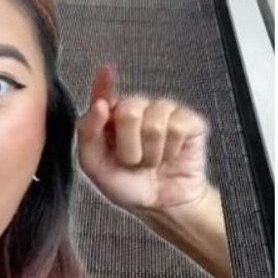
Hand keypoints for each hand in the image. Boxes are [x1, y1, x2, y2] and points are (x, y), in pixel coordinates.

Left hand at [77, 65, 211, 212]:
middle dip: (129, 147)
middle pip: (130, 110)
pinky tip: (171, 155)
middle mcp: (139, 108)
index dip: (104, 84)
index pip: (105, 95)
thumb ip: (88, 134)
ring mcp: (165, 112)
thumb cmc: (127, 184)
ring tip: (152, 161)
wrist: (161, 204)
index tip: (106, 72)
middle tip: (133, 161)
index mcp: (111, 117)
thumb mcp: (95, 165)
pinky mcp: (190, 120)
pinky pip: (178, 127)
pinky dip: (172, 151)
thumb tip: (99, 105)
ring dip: (151, 154)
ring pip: (155, 124)